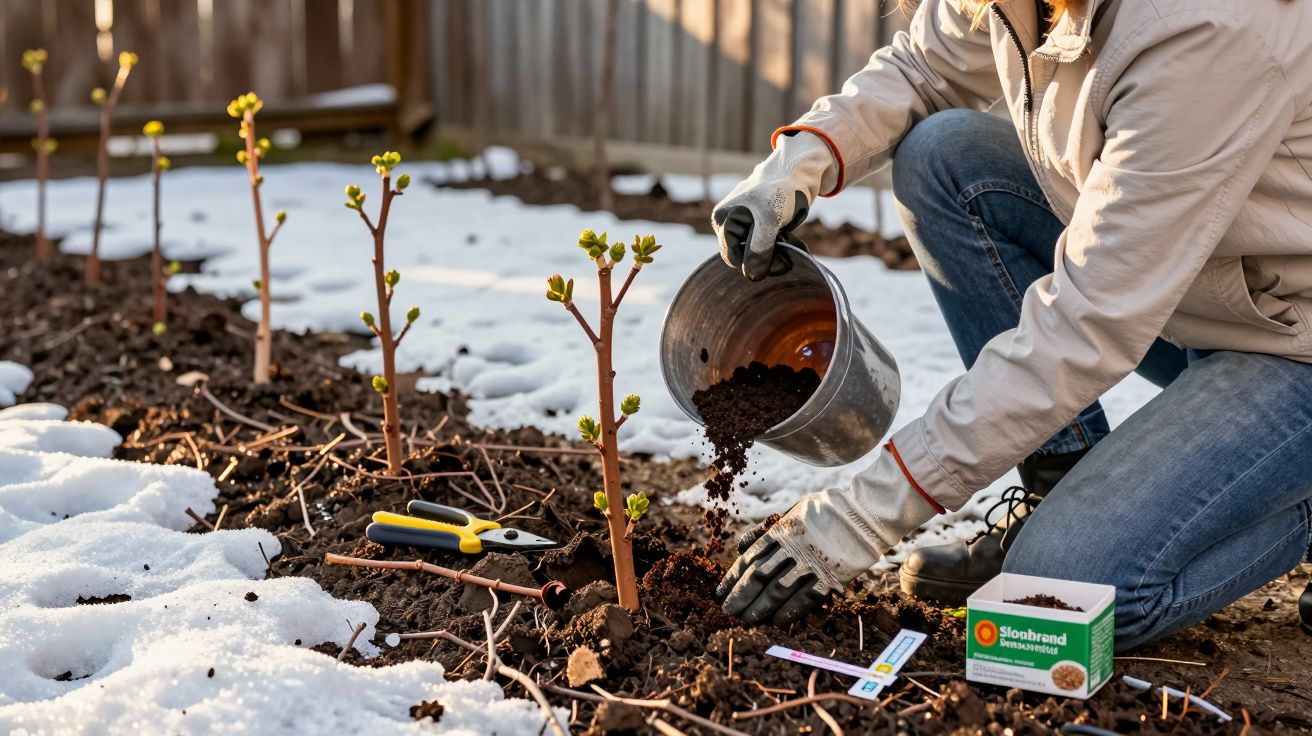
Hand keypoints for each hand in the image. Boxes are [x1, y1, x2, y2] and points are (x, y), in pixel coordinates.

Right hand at [711, 132, 837, 280]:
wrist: (800, 169)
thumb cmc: (780, 189)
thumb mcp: (769, 220)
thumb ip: (759, 249)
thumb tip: (751, 276)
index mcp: (724, 219)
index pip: (733, 256)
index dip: (755, 263)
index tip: (781, 261)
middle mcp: (731, 222)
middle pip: (745, 255)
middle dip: (769, 257)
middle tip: (790, 256)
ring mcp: (747, 223)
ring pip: (760, 252)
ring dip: (779, 252)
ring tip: (795, 244)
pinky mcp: (762, 224)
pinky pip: (770, 244)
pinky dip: (784, 246)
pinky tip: (796, 242)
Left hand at [716, 449, 937, 624]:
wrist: (863, 514)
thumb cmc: (824, 512)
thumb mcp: (791, 513)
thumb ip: (766, 532)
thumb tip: (742, 549)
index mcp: (781, 532)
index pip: (750, 559)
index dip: (733, 578)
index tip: (721, 593)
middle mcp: (792, 549)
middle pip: (759, 577)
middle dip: (741, 597)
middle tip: (728, 611)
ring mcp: (812, 564)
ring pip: (778, 591)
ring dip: (759, 608)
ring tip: (746, 620)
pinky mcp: (830, 577)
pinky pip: (806, 598)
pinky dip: (788, 611)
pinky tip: (775, 621)